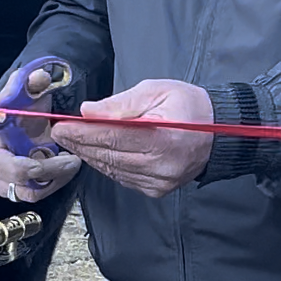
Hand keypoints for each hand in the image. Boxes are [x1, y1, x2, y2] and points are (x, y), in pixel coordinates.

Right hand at [0, 66, 81, 204]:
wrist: (10, 118)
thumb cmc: (13, 106)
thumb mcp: (24, 91)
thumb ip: (32, 82)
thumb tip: (40, 78)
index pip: (11, 166)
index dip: (41, 166)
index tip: (65, 157)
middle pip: (21, 185)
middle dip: (52, 174)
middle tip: (73, 161)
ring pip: (28, 193)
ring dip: (53, 181)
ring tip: (68, 163)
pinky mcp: (8, 186)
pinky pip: (31, 193)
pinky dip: (49, 183)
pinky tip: (60, 168)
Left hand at [52, 78, 213, 200]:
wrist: (220, 131)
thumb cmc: (190, 106)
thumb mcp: (157, 90)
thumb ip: (121, 104)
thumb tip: (88, 112)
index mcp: (163, 138)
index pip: (112, 136)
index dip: (83, 133)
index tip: (61, 126)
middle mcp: (161, 165)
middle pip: (109, 155)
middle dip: (80, 143)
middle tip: (60, 133)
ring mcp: (159, 181)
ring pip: (112, 169)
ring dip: (89, 155)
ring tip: (73, 141)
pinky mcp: (157, 189)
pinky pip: (123, 177)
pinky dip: (106, 165)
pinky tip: (96, 153)